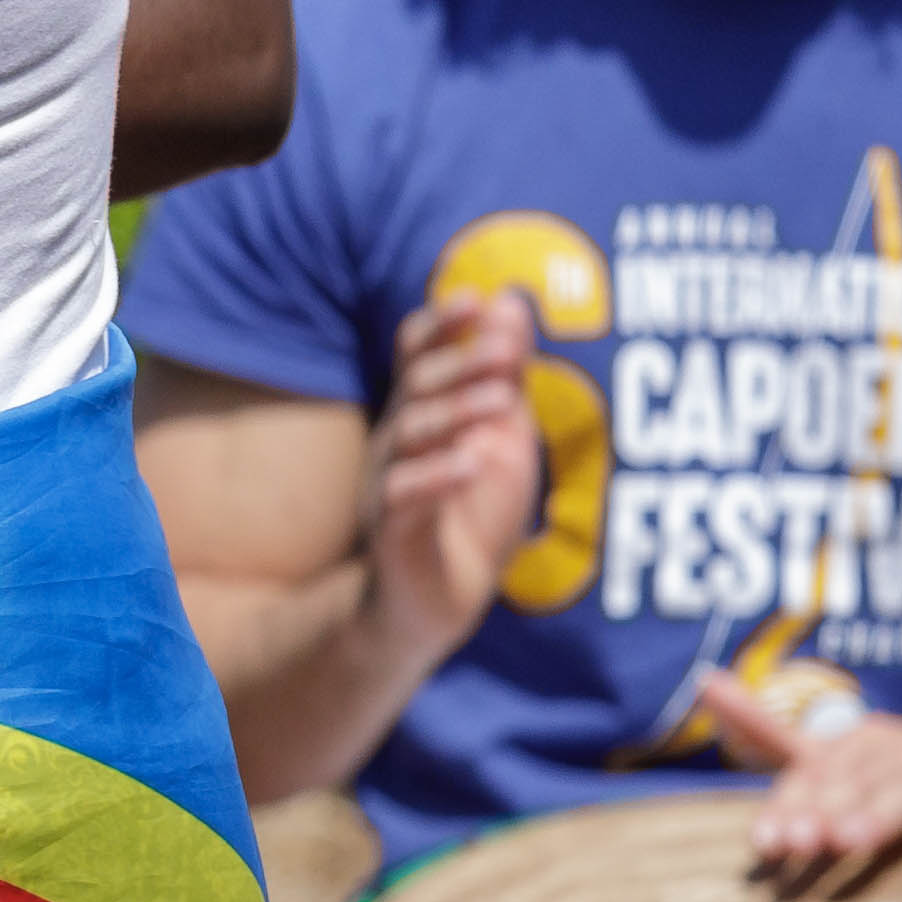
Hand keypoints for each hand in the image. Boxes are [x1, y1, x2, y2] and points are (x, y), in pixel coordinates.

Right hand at [362, 291, 547, 662]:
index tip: (476, 298)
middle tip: (504, 350)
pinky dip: (438, 477)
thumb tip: (512, 302)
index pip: (417, 356)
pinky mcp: (393, 531)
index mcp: (420, 414)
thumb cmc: (468, 515)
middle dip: (460, 365)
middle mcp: (396, 441)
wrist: (434, 603)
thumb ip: (505, 376)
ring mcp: (389, 483)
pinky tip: (471, 462)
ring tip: (503, 399)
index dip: (440, 326)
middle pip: (417, 389)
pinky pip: (407, 496)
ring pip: (412, 436)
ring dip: (456, 413)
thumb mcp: (501, 437)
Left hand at [714, 673, 901, 890]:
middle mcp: (889, 751)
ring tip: (848, 841)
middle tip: (800, 842)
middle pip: (850, 785)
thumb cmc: (900, 775)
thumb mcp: (836, 755)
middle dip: (822, 811)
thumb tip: (702, 679)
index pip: (806, 780)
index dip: (786, 809)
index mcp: (847, 746)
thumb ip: (770, 731)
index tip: (765, 844)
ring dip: (877, 815)